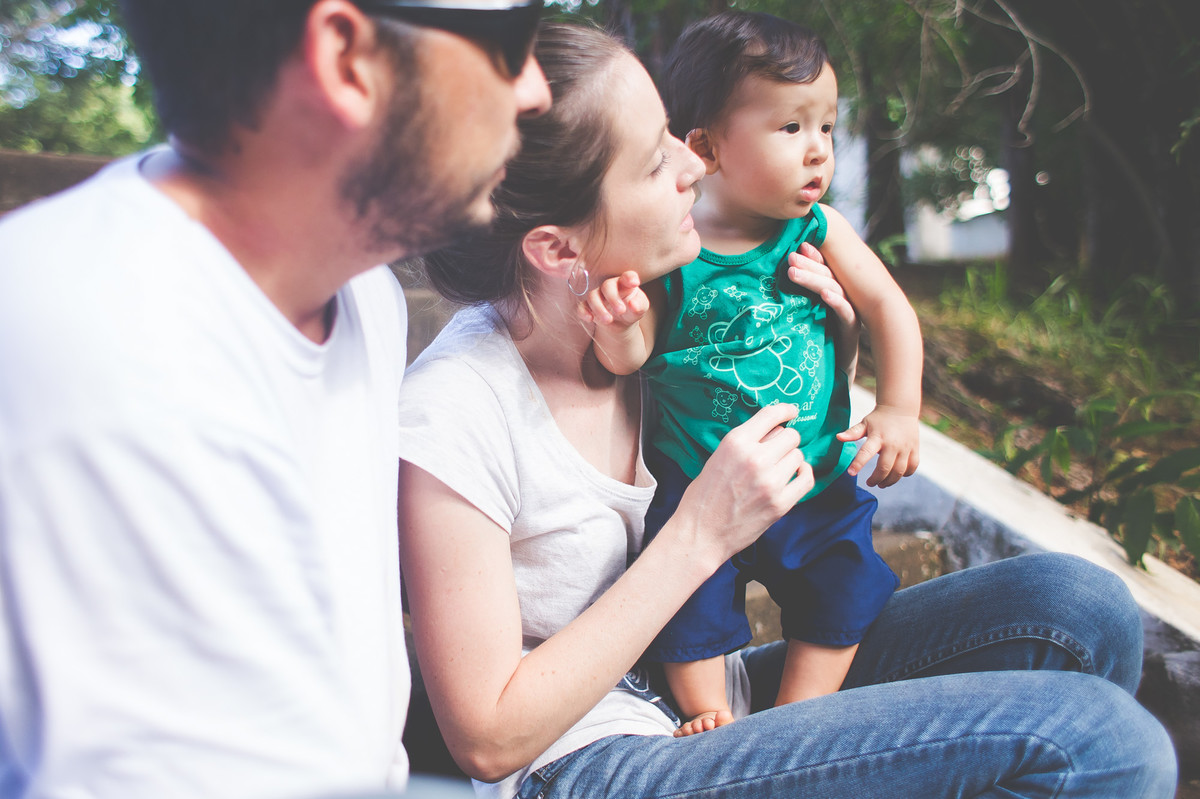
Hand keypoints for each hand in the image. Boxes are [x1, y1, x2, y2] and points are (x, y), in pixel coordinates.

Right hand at [576, 270, 648, 328]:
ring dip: (599, 308)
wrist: (622, 323)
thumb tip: (633, 304)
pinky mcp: (588, 306)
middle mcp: (610, 286)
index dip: (629, 278)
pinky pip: (582, 306)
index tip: (634, 283)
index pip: (627, 276)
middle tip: (621, 311)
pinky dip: (584, 312)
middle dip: (613, 298)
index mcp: (625, 284)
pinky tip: (590, 319)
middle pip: (607, 286)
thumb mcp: (640, 308)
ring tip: (608, 320)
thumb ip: (639, 305)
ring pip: (592, 296)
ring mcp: (598, 295)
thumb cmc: (633, 310)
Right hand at [678, 404, 814, 561]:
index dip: (785, 410)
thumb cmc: (704, 496)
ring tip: (778, 469)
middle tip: (777, 451)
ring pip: (798, 456)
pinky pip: (806, 478)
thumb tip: (772, 432)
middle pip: (790, 436)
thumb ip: (744, 444)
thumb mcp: (717, 458)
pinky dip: (803, 474)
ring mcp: (770, 481)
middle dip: (786, 441)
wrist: (701, 533)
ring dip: (791, 460)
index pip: (771, 414)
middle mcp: (755, 458)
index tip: (791, 412)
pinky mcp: (780, 503)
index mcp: (736, 442)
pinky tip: (795, 475)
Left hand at [787, 243, 859, 376]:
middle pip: (827, 276)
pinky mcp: (851, 332)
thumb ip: (790, 303)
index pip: (822, 271)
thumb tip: (767, 287)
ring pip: (834, 290)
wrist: (827, 379)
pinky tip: (825, 294)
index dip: (812, 258)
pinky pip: (847, 314)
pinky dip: (836, 302)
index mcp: (828, 296)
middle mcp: (840, 302)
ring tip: (794, 271)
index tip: (796, 246)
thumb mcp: (797, 321)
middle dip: (809, 265)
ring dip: (814, 279)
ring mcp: (847, 315)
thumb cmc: (809, 347)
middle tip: (790, 256)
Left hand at [837, 405, 919, 487]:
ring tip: (882, 484)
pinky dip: (905, 475)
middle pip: (885, 467)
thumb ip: (852, 433)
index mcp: (877, 437)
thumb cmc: (878, 418)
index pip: (866, 452)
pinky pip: (912, 467)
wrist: (900, 408)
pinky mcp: (915, 449)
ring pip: (899, 471)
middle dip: (876, 479)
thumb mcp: (864, 423)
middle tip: (870, 483)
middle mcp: (892, 443)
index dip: (858, 464)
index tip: (851, 473)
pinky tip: (896, 475)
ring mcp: (905, 447)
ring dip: (890, 481)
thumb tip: (838, 437)